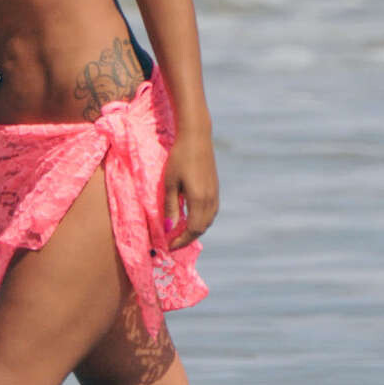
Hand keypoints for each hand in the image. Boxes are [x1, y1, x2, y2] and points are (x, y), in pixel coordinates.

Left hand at [162, 131, 218, 250]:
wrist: (196, 138)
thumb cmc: (179, 158)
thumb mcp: (170, 183)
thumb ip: (170, 208)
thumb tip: (169, 229)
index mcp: (199, 200)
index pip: (192, 230)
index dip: (181, 241)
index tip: (168, 246)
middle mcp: (210, 200)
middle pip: (201, 228)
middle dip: (187, 238)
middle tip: (172, 242)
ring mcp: (215, 194)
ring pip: (207, 221)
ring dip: (195, 230)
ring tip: (179, 232)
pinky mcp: (215, 188)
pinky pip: (210, 213)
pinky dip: (200, 220)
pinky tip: (190, 218)